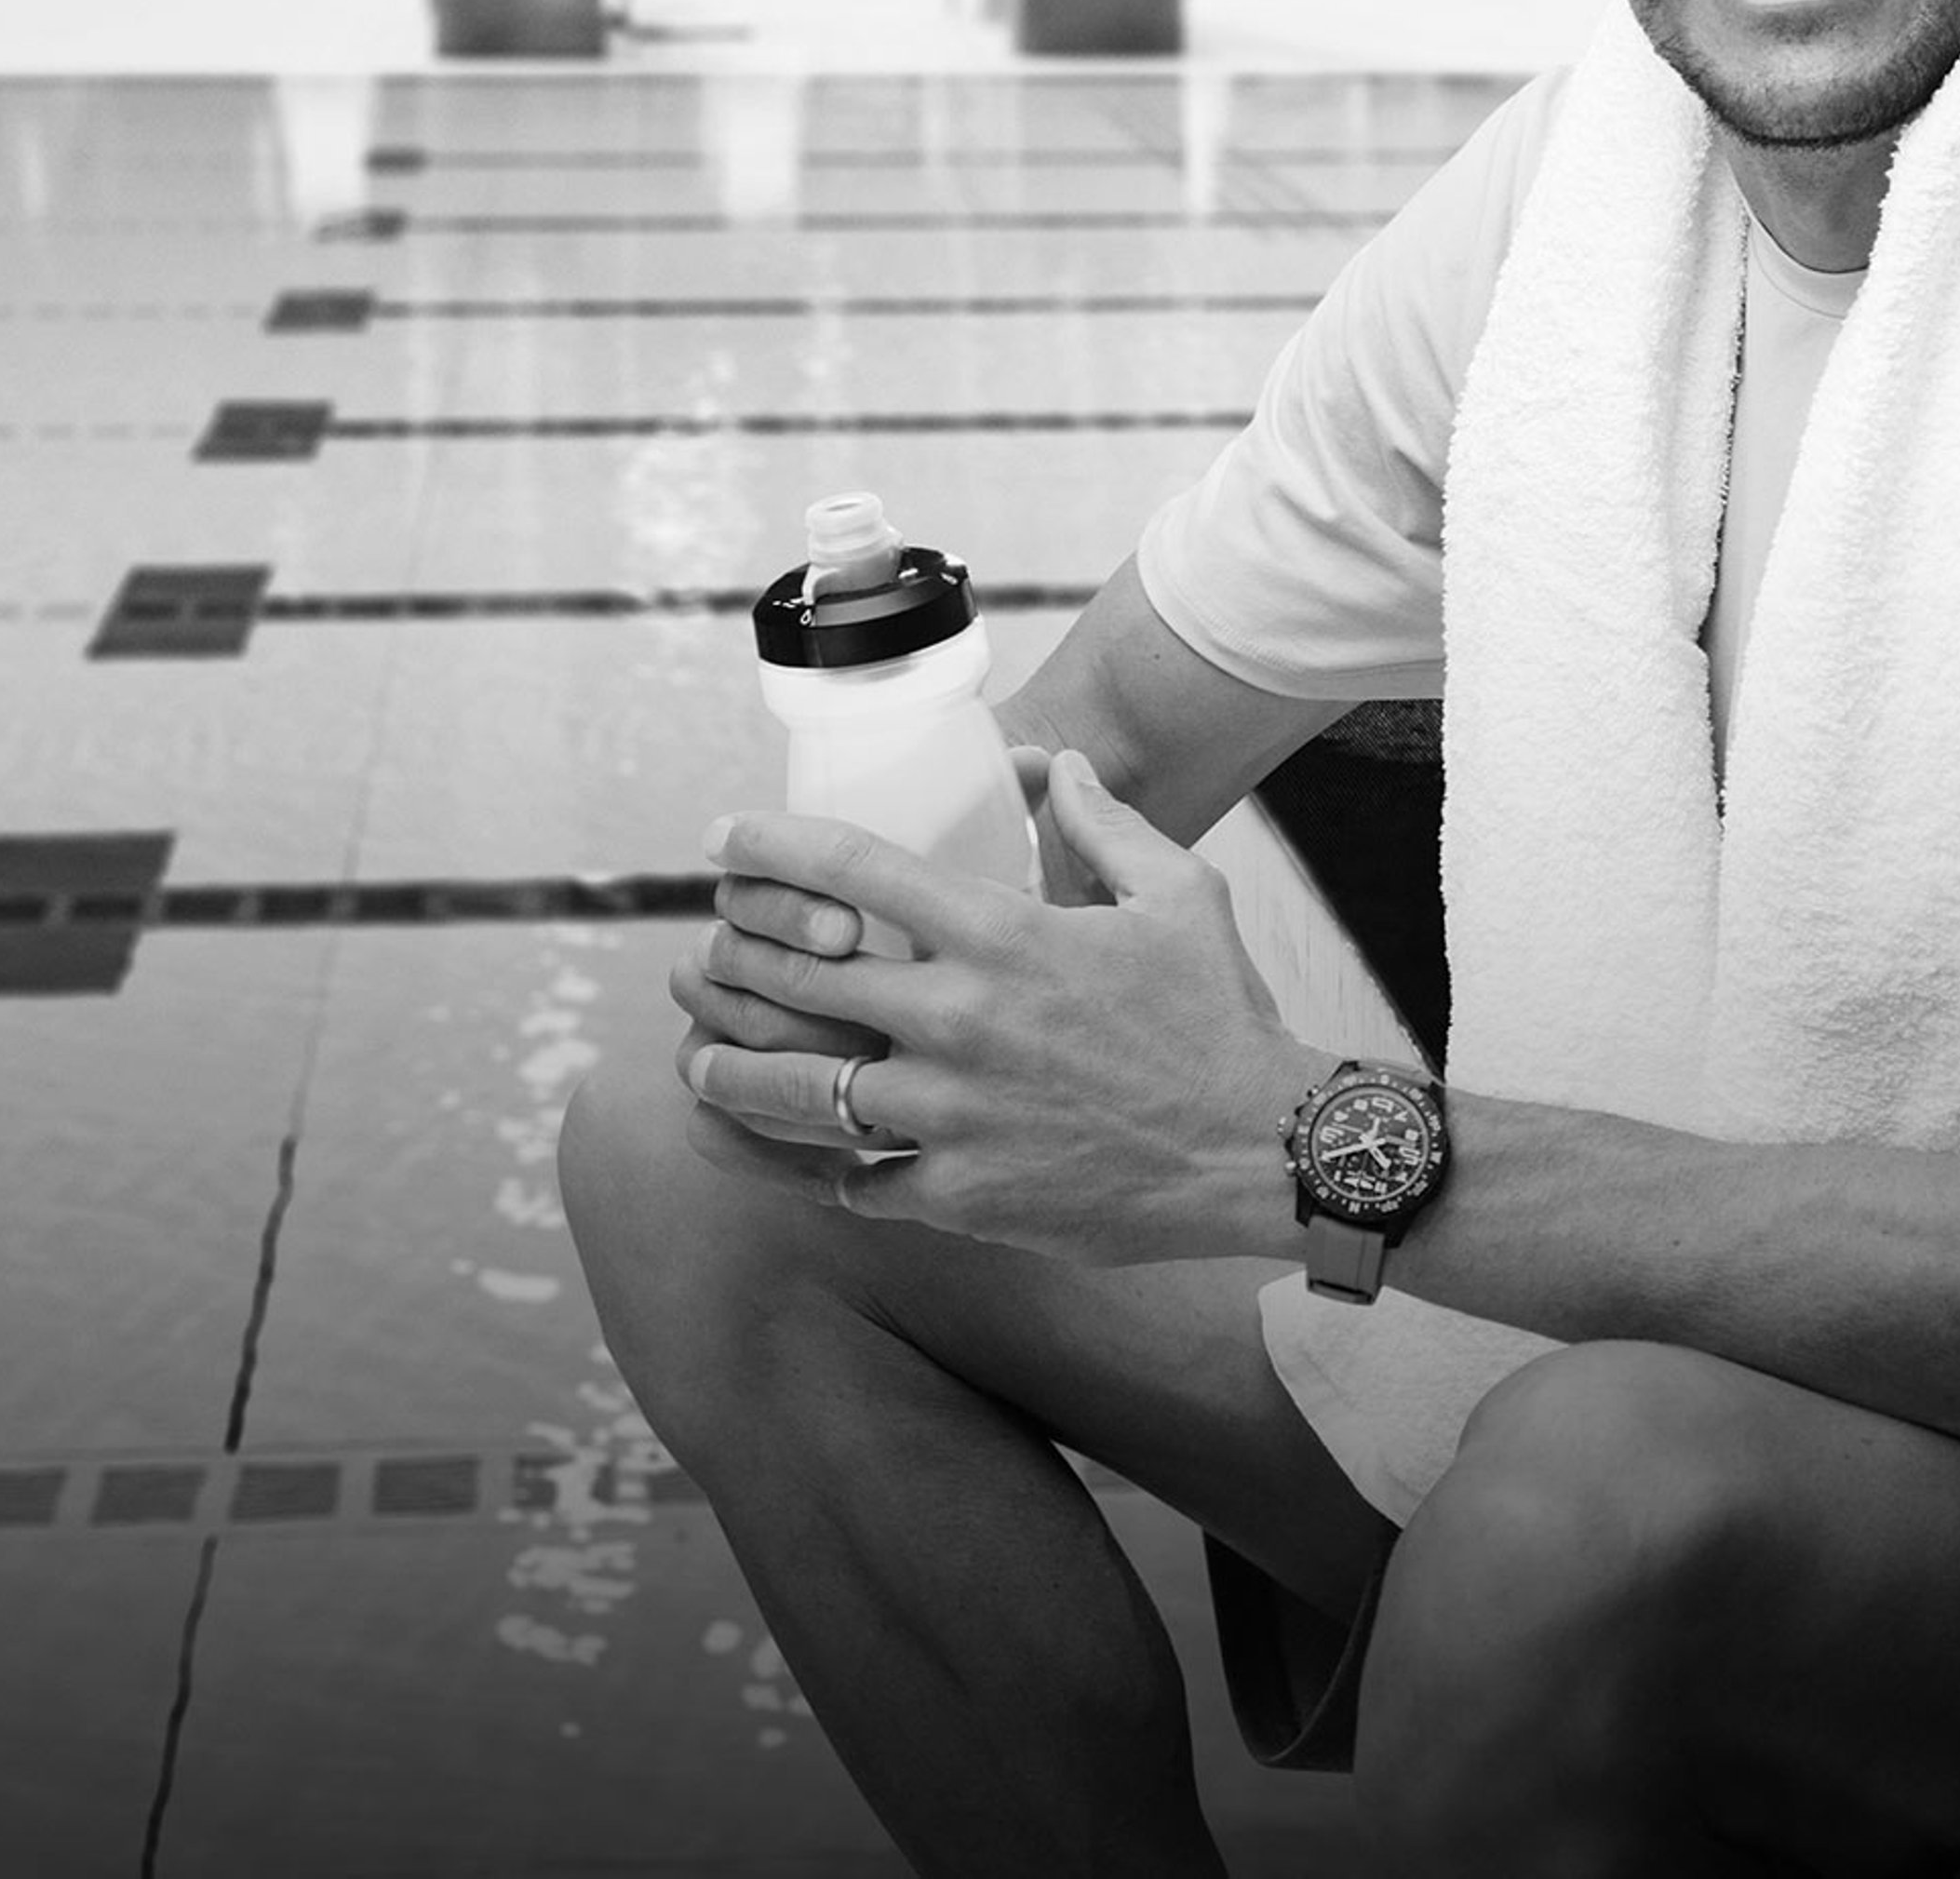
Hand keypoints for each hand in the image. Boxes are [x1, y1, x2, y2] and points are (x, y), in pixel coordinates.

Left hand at [675, 750, 1316, 1262]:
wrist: (1262, 1149)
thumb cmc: (1222, 1017)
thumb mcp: (1180, 894)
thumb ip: (1104, 823)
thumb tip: (1056, 763)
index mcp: (1004, 937)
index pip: (852, 870)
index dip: (770, 845)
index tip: (722, 839)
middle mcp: (959, 1022)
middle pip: (797, 975)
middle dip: (732, 952)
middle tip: (705, 947)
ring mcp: (952, 1117)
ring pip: (795, 1089)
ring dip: (729, 1067)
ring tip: (697, 1056)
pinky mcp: (960, 1195)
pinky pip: (847, 1182)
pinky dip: (800, 1165)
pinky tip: (771, 1151)